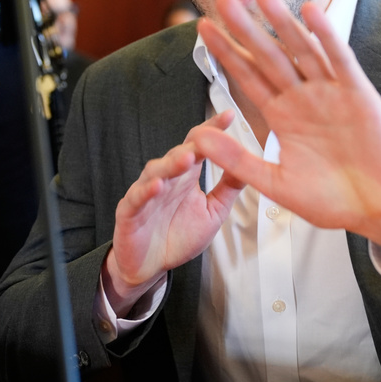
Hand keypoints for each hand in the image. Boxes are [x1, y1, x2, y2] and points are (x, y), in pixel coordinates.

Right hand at [104, 112, 243, 314]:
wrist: (151, 266)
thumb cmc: (179, 236)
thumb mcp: (213, 211)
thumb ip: (228, 188)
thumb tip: (251, 164)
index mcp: (186, 176)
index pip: (198, 146)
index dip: (212, 130)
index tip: (229, 116)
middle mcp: (166, 179)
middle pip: (178, 155)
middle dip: (193, 146)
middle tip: (208, 136)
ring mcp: (146, 193)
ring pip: (156, 171)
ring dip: (171, 164)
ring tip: (186, 159)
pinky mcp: (129, 211)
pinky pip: (137, 198)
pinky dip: (146, 191)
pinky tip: (157, 186)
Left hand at [191, 0, 380, 256]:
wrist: (377, 210)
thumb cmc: (330, 200)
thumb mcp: (274, 182)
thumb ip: (237, 159)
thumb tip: (197, 139)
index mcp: (282, 116)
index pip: (247, 76)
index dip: (226, 52)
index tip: (203, 29)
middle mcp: (302, 97)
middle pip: (268, 56)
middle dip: (246, 29)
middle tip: (223, 1)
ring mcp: (330, 93)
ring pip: (301, 51)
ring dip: (282, 23)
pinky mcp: (357, 94)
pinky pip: (339, 60)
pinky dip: (326, 36)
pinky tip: (310, 13)